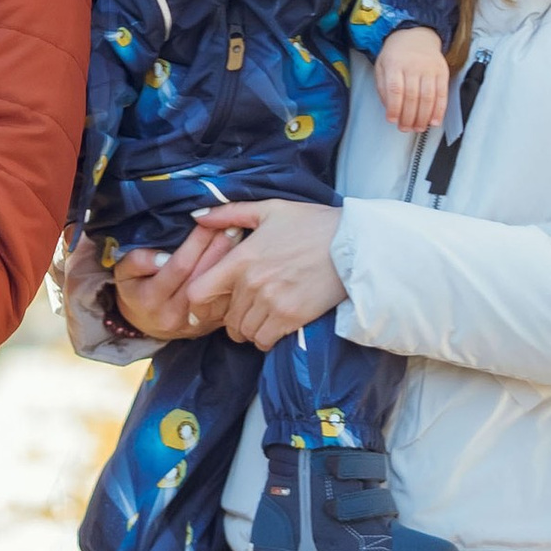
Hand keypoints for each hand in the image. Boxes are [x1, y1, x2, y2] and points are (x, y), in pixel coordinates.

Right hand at [110, 217, 246, 342]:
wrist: (144, 324)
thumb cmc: (135, 290)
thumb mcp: (124, 273)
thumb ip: (137, 261)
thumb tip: (162, 257)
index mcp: (150, 298)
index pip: (179, 266)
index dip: (196, 243)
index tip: (209, 222)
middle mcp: (172, 314)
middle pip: (202, 276)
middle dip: (218, 248)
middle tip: (233, 225)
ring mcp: (192, 324)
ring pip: (216, 289)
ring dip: (229, 262)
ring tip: (240, 238)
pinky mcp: (208, 327)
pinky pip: (225, 302)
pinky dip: (234, 280)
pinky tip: (240, 261)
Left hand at [187, 199, 347, 349]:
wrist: (353, 245)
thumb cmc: (312, 224)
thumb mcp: (270, 209)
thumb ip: (230, 213)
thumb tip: (198, 216)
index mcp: (241, 258)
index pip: (199, 292)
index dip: (197, 303)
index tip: (207, 305)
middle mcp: (252, 284)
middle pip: (225, 318)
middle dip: (232, 317)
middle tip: (245, 310)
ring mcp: (271, 303)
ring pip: (244, 332)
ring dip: (248, 329)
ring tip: (261, 318)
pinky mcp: (291, 318)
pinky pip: (264, 341)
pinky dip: (265, 338)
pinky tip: (274, 326)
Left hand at [373, 25, 450, 132]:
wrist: (416, 35)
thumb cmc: (397, 54)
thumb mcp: (381, 66)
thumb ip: (383, 87)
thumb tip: (389, 109)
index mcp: (394, 64)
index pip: (395, 89)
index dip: (394, 108)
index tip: (392, 120)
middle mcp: (413, 65)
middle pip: (412, 96)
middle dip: (409, 117)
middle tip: (406, 128)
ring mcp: (429, 68)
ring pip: (428, 97)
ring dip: (424, 117)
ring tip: (419, 127)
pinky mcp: (442, 71)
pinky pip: (442, 93)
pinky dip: (439, 110)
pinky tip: (435, 120)